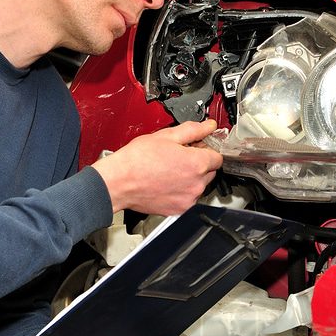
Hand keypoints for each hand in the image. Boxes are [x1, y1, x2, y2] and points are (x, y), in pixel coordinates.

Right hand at [92, 120, 222, 215]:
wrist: (118, 182)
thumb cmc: (137, 160)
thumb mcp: (167, 136)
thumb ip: (194, 130)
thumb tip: (208, 126)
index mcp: (197, 164)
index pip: (217, 156)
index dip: (206, 148)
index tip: (196, 146)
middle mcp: (196, 184)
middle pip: (209, 171)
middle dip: (198, 162)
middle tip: (179, 155)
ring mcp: (188, 199)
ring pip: (199, 185)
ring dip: (190, 177)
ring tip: (169, 168)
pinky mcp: (178, 210)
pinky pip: (187, 197)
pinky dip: (181, 190)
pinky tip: (166, 180)